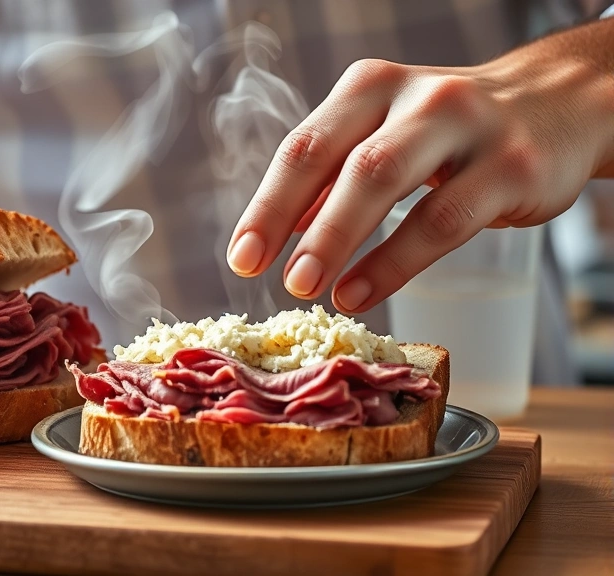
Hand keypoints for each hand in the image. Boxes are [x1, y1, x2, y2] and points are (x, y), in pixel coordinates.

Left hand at [227, 18, 613, 313]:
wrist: (563, 103)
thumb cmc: (455, 131)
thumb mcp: (389, 132)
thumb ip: (337, 176)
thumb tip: (280, 230)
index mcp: (370, 88)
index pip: (304, 147)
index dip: (266, 205)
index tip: (240, 256)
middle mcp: (414, 96)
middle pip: (338, 160)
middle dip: (290, 220)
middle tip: (265, 274)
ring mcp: (466, 127)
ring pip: (385, 181)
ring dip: (337, 238)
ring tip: (306, 286)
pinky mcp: (510, 167)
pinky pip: (442, 219)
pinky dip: (395, 262)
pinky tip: (362, 291)